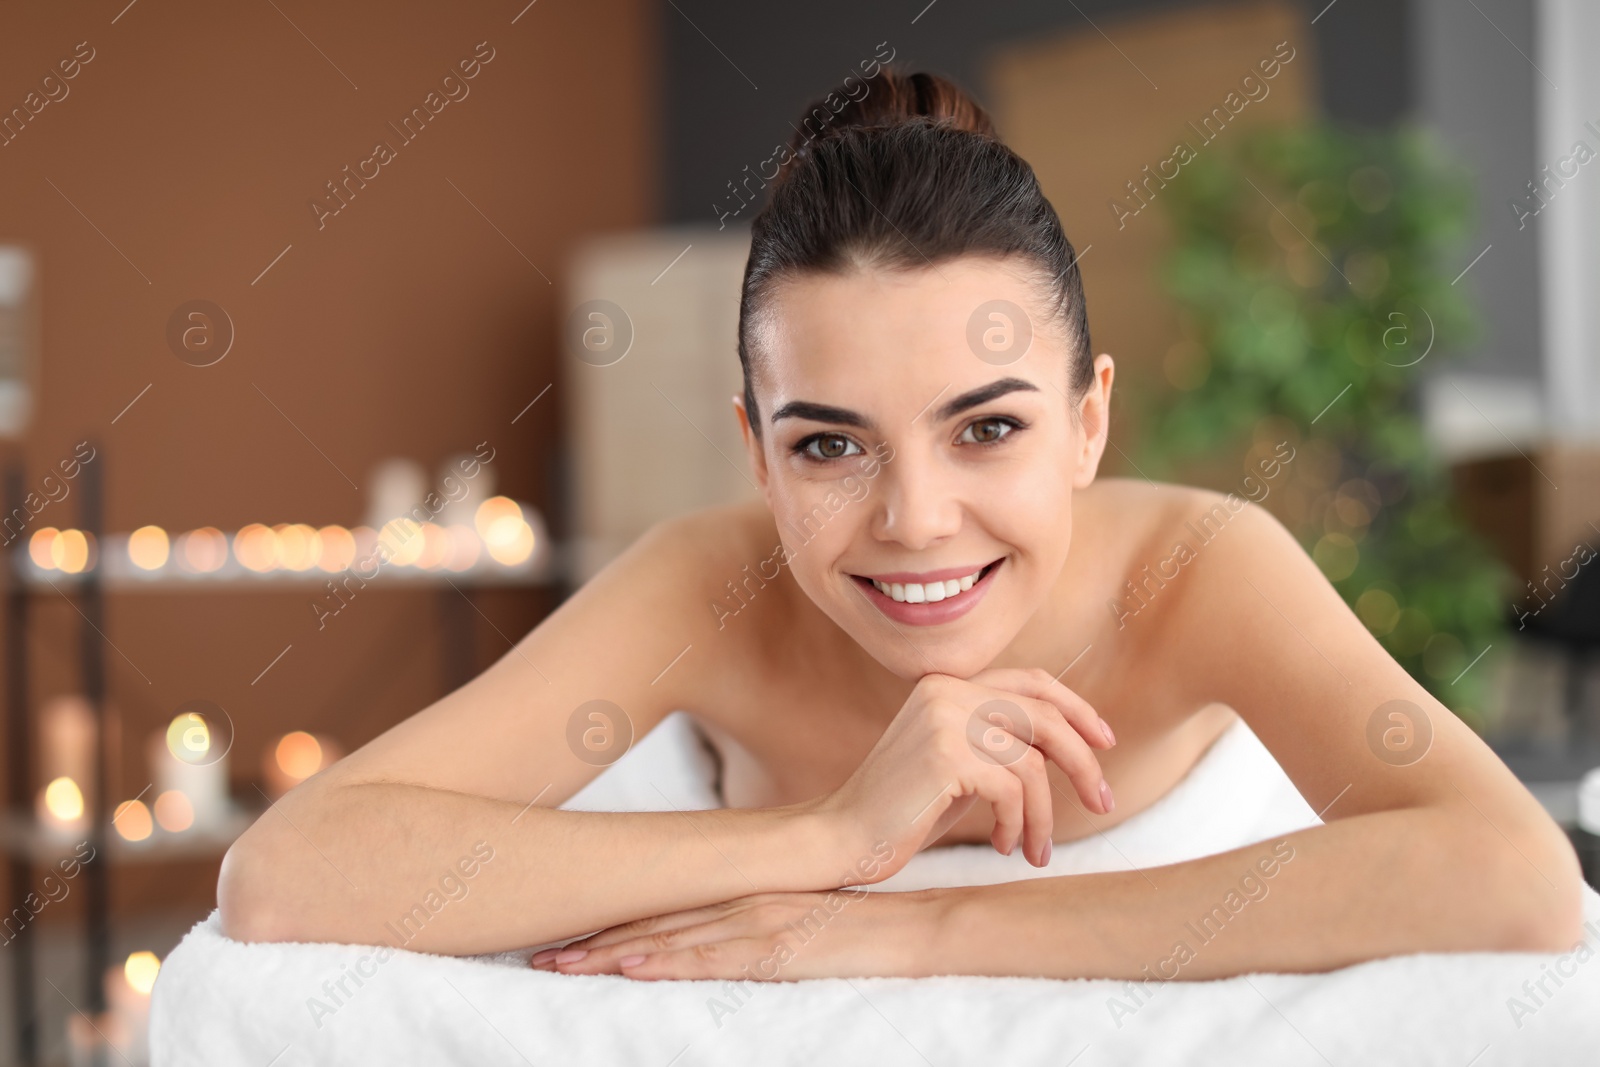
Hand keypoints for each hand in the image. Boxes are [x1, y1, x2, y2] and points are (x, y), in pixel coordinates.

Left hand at [530, 887, 944, 980]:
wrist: (920, 929)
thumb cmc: (864, 929)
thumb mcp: (799, 919)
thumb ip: (756, 924)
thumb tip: (716, 938)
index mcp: (743, 891)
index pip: (664, 908)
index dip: (610, 921)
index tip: (564, 933)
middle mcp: (742, 898)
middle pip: (651, 921)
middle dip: (591, 940)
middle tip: (536, 955)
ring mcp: (758, 920)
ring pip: (668, 938)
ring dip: (610, 953)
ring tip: (561, 966)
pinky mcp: (779, 946)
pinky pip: (713, 956)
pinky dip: (667, 961)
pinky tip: (631, 966)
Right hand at [811, 668, 1114, 876]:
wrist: (842, 835)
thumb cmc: (904, 808)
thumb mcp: (957, 761)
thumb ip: (999, 739)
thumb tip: (1071, 743)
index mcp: (948, 683)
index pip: (1032, 680)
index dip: (1076, 708)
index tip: (1105, 742)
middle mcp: (947, 691)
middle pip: (1044, 717)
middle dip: (1083, 762)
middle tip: (1103, 802)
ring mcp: (944, 719)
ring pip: (1032, 764)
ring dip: (1045, 815)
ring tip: (1036, 848)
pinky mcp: (945, 756)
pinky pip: (1012, 790)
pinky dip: (1019, 825)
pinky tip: (1007, 846)